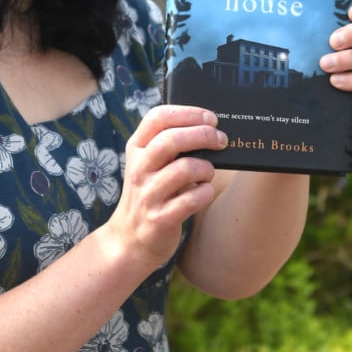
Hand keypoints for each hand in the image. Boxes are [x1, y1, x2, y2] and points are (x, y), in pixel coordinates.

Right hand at [108, 105, 226, 271]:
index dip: (188, 113)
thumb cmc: (150, 192)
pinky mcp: (160, 219)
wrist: (130, 239)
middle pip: (171, 140)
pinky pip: (190, 200)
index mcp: (137, 148)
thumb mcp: (150, 163)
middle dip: (203, 135)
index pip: (158, 117)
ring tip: (209, 172)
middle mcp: (139, 169)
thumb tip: (209, 126)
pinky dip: (205, 192)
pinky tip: (205, 191)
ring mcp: (148, 195)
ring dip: (206, 167)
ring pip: (183, 169)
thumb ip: (170, 144)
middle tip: (221, 139)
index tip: (210, 118)